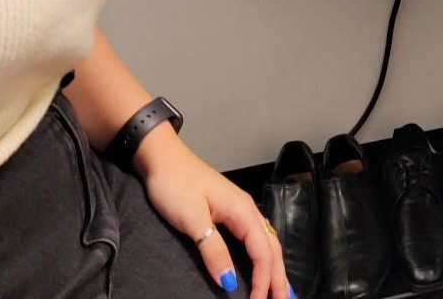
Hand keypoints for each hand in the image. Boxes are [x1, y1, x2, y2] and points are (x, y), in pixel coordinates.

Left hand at [135, 129, 290, 297]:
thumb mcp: (193, 220)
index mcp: (243, 211)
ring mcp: (240, 210)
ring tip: (281, 290)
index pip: (262, 252)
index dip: (264, 280)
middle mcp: (247, 210)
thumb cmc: (175, 184)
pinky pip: (256, 238)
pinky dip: (263, 255)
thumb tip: (230, 281)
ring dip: (274, 268)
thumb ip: (213, 250)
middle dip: (279, 277)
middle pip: (272, 248)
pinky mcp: (229, 211)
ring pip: (266, 243)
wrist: (161, 157)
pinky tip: (263, 263)